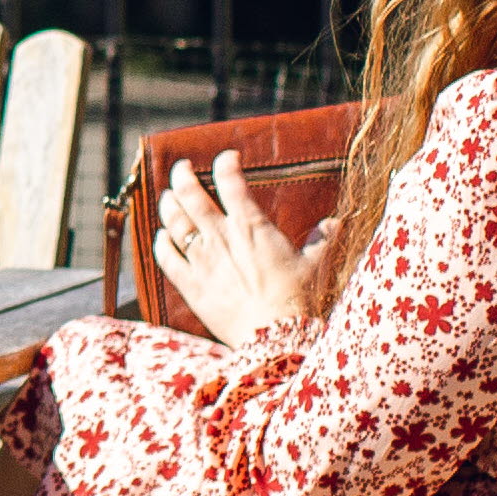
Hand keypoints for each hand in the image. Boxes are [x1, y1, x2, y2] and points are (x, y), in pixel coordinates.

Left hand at [148, 151, 337, 347]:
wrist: (274, 337)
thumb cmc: (298, 301)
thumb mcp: (314, 266)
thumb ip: (321, 241)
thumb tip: (335, 224)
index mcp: (250, 225)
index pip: (230, 180)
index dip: (226, 164)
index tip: (227, 158)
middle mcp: (221, 236)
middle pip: (190, 194)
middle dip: (183, 176)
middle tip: (181, 168)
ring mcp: (202, 260)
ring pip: (174, 221)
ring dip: (168, 204)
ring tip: (168, 196)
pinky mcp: (190, 285)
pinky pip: (166, 257)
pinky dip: (161, 243)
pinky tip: (161, 237)